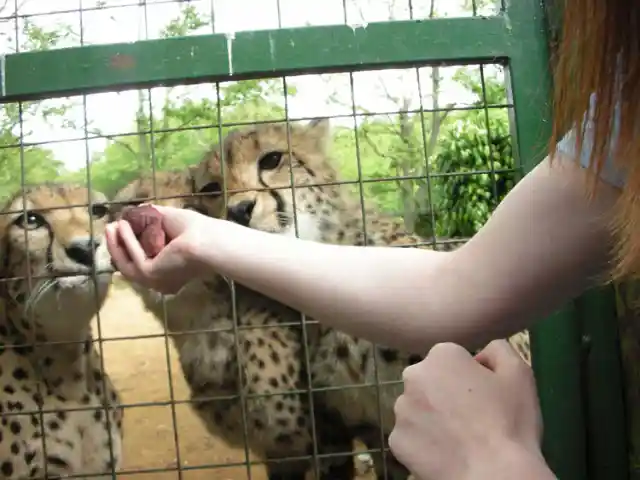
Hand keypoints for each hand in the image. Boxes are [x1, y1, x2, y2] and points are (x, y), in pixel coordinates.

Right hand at [105, 204, 213, 293]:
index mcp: (170, 273)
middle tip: (110, 227)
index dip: (128, 248)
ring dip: (117, 244)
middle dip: (118, 247)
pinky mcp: (151, 275)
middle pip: (130, 266)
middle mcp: (162, 282)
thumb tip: (136, 211)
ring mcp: (156, 282)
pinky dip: (126, 241)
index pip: (142, 265)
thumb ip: (151, 218)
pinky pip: (133, 257)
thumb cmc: (197, 230)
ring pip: (127, 264)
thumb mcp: (169, 222)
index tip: (119, 230)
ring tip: (111, 225)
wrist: (210, 240)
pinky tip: (122, 225)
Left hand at [389, 340, 551, 479]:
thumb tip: (481, 353)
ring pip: (418, 408)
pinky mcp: (396, 440)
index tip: (485, 397)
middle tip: (472, 418)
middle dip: (446, 393)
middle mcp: (413, 376)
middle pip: (431, 381)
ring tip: (459, 438)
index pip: (454, 360)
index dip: (471, 378)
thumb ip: (498, 350)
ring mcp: (401, 410)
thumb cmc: (509, 421)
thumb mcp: (519, 373)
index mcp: (442, 355)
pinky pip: (411, 436)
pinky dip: (424, 443)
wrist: (494, 474)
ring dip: (433, 417)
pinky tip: (446, 452)